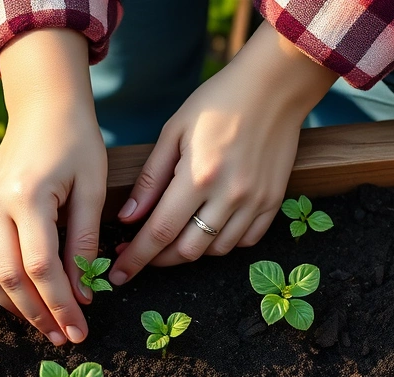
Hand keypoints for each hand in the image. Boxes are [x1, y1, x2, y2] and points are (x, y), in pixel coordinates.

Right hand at [0, 30, 105, 345]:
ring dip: (14, 306)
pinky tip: (19, 298)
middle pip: (10, 278)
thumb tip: (84, 294)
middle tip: (66, 337)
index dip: (61, 304)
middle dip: (39, 315)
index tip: (80, 329)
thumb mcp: (92, 188)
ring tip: (45, 323)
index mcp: (26, 196)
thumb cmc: (76, 142)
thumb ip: (85, 241)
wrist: (43, 108)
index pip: (41, 267)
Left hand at [108, 22, 338, 284]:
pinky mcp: (274, 201)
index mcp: (199, 176)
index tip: (118, 274)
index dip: (135, 258)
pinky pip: (245, 241)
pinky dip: (222, 243)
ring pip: (216, 250)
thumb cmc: (219, 101)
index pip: (160, 233)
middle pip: (188, 251)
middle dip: (158, 260)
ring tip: (172, 237)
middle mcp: (229, 196)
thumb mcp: (174, 131)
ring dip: (189, 251)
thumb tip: (129, 219)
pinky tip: (207, 228)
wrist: (276, 85)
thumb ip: (150, 179)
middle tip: (140, 254)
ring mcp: (255, 202)